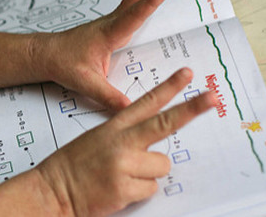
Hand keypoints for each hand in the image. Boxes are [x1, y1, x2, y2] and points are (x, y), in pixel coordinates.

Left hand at [36, 0, 183, 109]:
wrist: (47, 54)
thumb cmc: (64, 65)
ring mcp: (115, 18)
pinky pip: (136, 0)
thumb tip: (130, 110)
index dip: (149, 2)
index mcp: (109, 33)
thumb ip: (108, 95)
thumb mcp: (84, 82)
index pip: (133, 15)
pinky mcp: (116, 21)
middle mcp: (114, 21)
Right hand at [36, 68, 216, 216]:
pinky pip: (151, 188)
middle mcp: (120, 142)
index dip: (168, 88)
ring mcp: (124, 164)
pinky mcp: (125, 187)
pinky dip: (138, 192)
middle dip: (191, 109)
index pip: (145, 103)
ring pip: (161, 165)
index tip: (186, 74)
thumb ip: (125, 137)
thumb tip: (153, 143)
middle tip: (212, 99)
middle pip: (164, 123)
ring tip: (124, 176)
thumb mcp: (97, 140)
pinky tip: (119, 189)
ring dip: (148, 174)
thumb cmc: (74, 166)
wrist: (53, 189)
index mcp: (113, 127)